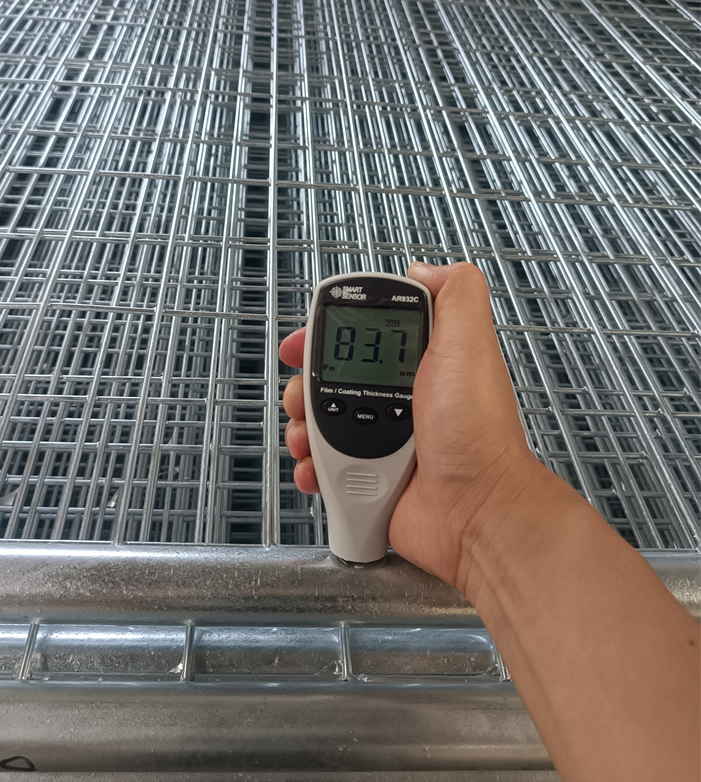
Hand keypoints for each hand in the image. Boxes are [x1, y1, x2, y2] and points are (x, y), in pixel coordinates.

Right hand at [280, 262, 542, 591]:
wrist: (476, 512)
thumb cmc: (478, 436)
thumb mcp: (471, 346)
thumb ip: (455, 296)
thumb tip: (426, 269)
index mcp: (421, 365)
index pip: (363, 336)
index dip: (330, 334)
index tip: (306, 341)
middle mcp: (401, 400)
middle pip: (331, 379)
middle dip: (306, 384)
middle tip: (304, 395)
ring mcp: (383, 441)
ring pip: (320, 422)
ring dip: (302, 426)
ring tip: (309, 436)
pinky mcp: (369, 479)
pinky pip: (324, 468)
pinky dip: (311, 467)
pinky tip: (316, 467)